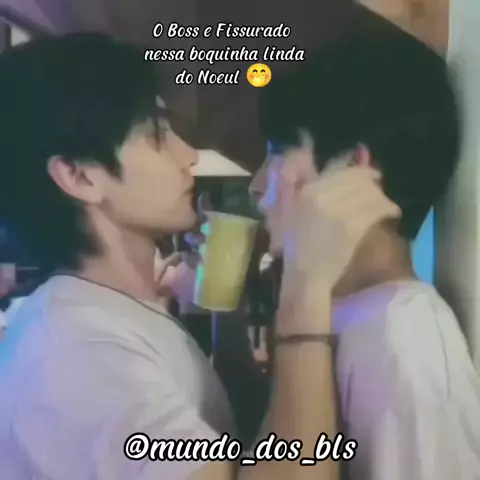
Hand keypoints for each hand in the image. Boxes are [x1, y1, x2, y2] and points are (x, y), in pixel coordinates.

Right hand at [280, 138, 400, 292]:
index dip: (361, 171)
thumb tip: (309, 161)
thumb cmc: (297, 247)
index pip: (342, 172)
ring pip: (371, 194)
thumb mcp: (291, 212)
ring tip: (387, 204)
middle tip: (380, 190)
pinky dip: (388, 209)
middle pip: (359, 180)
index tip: (370, 176)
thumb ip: (299, 187)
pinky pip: (377, 210)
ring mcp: (338, 212)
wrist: (305, 276)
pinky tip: (392, 213)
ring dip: (383, 197)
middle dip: (373, 183)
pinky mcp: (353, 228)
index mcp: (308, 191)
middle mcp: (322, 197)